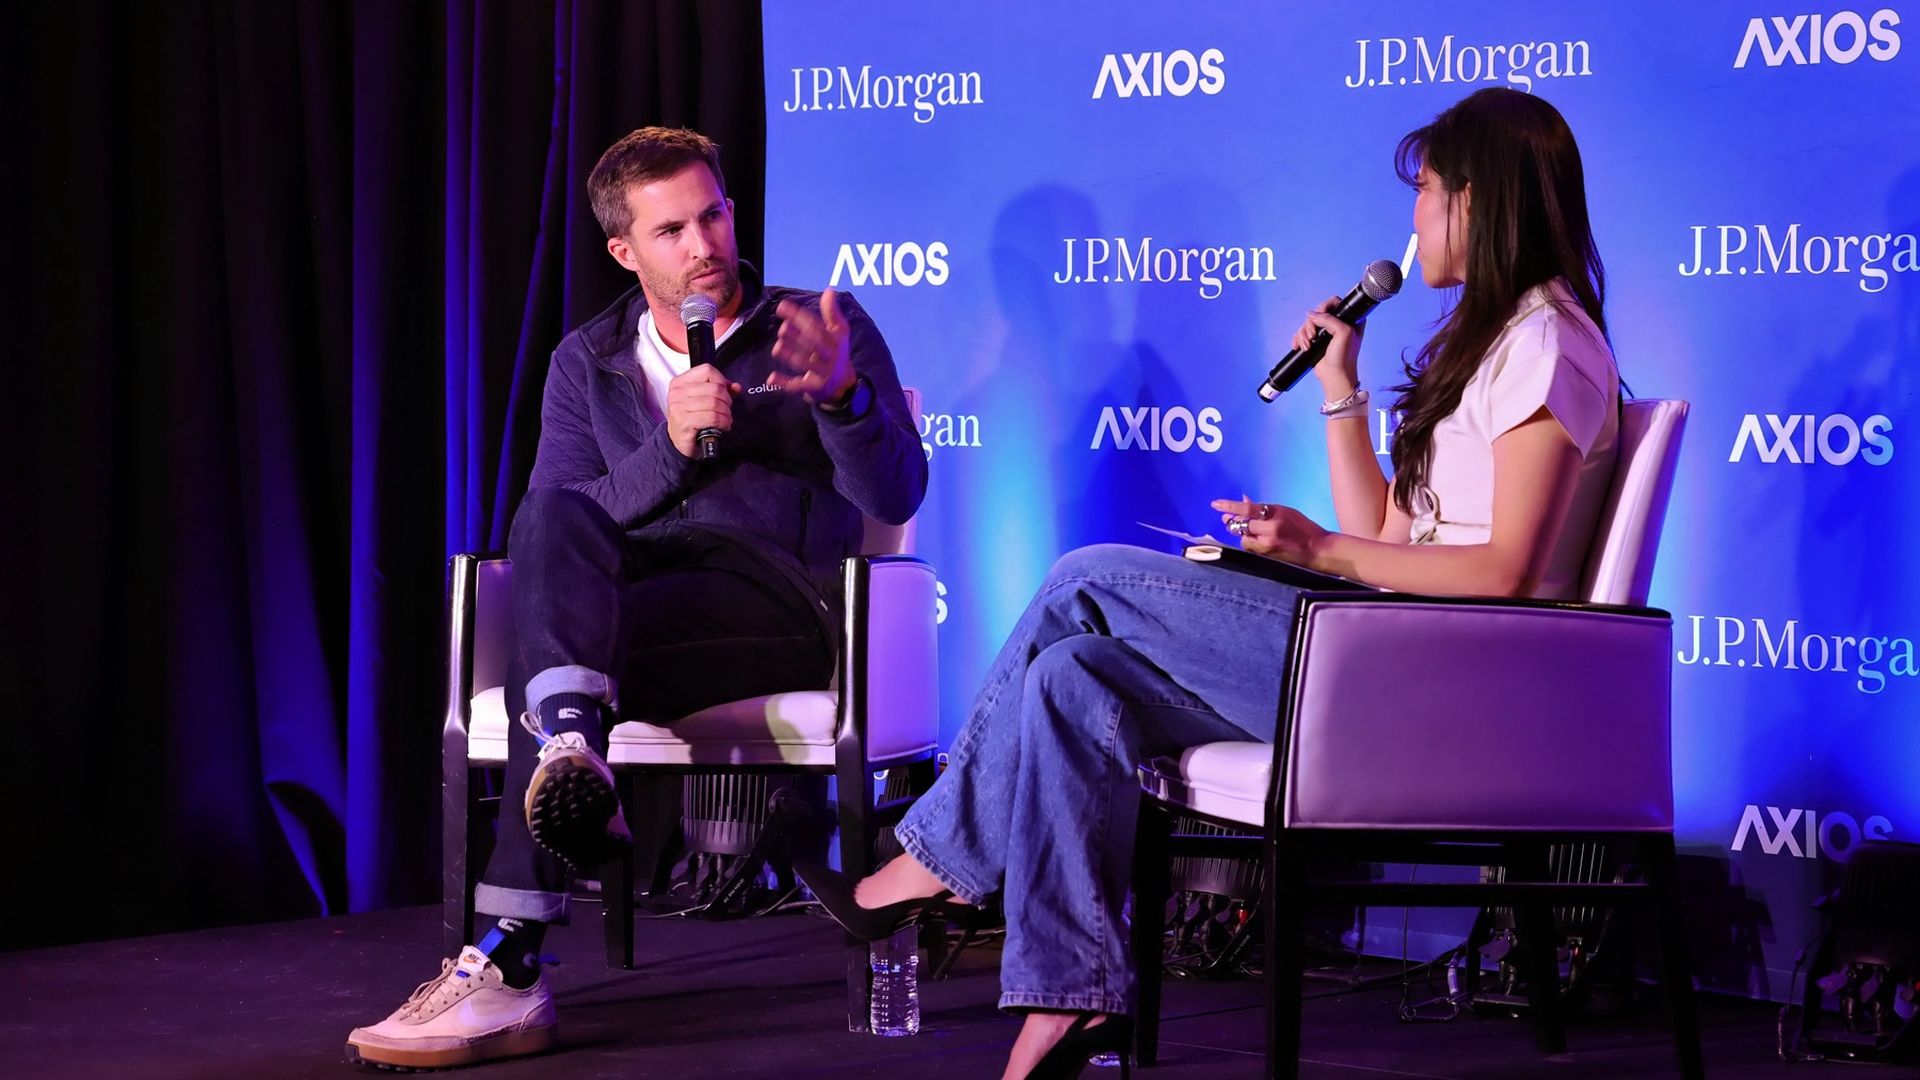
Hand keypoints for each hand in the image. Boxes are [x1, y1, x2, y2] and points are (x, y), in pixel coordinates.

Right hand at [666, 364, 740, 458]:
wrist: (678, 443)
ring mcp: (679, 407)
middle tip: (726, 410)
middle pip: (715, 388)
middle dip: (727, 400)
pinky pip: (713, 417)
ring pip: (715, 403)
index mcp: (680, 382)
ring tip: (726, 419)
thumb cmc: (691, 420)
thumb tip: (736, 387)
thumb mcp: (702, 400)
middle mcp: (678, 392)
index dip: (721, 381)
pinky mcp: (685, 422)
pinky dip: (723, 422)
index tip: (724, 393)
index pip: (707, 370)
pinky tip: (723, 426)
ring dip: (726, 413)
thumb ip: (719, 389)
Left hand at [771, 288, 855, 404]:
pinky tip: (771, 378)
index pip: (817, 326)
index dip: (800, 316)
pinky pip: (798, 385)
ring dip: (791, 356)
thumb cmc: (837, 353)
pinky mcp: (814, 388)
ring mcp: (823, 373)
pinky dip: (785, 382)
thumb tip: (829, 290)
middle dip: (799, 336)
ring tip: (777, 347)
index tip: (782, 306)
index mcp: (836, 340)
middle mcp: (831, 356)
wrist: (844, 386)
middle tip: (782, 328)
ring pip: (806, 364)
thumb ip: (832, 312)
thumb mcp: (839, 333)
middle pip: (814, 345)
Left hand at [1210, 496, 1327, 564]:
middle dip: (1233, 521)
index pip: (1247, 509)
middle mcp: (1270, 530)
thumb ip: (1263, 508)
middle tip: (1227, 519)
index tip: (1215, 504)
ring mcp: (1267, 545)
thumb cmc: (1303, 528)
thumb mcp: (1285, 511)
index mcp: (1276, 514)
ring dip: (1243, 533)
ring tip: (1252, 530)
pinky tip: (1257, 539)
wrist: (1317, 550)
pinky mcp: (1266, 557)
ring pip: (1243, 538)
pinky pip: (1250, 547)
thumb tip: (1243, 499)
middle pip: (1241, 525)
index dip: (1229, 506)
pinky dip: (1249, 542)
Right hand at [1290, 295, 1363, 398]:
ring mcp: (1326, 333)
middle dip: (1311, 324)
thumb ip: (1329, 319)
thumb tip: (1311, 314)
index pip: (1335, 302)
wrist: (1334, 376)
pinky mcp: (1316, 341)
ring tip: (1307, 345)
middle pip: (1318, 312)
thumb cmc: (1344, 357)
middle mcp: (1338, 324)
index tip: (1320, 316)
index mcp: (1350, 319)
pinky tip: (1298, 346)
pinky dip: (1298, 339)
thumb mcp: (1343, 333)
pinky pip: (1302, 333)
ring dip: (1304, 334)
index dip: (1325, 306)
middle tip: (1313, 335)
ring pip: (1308, 323)